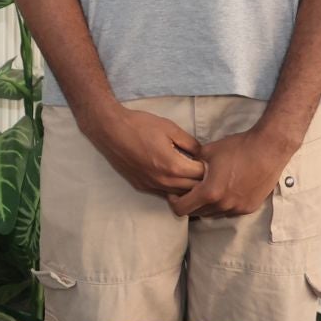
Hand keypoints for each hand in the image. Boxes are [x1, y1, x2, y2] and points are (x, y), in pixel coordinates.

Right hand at [80, 106, 205, 196]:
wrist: (110, 129)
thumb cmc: (140, 125)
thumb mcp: (170, 128)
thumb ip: (191, 143)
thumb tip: (202, 154)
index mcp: (173, 166)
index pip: (202, 175)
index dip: (209, 167)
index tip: (210, 159)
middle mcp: (163, 181)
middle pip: (193, 189)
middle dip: (202, 180)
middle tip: (203, 167)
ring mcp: (151, 185)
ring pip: (179, 195)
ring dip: (188, 186)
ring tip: (190, 172)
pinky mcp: (141, 186)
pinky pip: (164, 193)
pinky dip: (173, 188)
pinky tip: (173, 175)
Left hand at [171, 127, 297, 218]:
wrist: (268, 149)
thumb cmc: (237, 148)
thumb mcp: (207, 152)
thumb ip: (191, 164)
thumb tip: (180, 167)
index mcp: (209, 192)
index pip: (182, 209)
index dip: (174, 201)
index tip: (174, 193)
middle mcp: (223, 205)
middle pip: (197, 213)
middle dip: (190, 203)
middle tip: (190, 190)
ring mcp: (237, 208)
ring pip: (213, 213)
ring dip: (207, 205)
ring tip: (207, 189)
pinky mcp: (249, 207)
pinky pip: (229, 211)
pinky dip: (222, 204)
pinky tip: (224, 190)